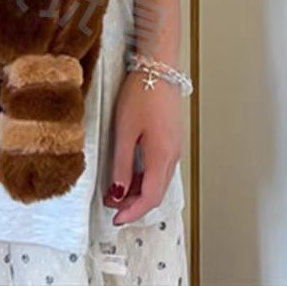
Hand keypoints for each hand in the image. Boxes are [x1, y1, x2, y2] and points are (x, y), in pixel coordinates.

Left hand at [103, 70, 182, 224]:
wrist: (158, 68)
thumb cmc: (142, 93)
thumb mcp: (125, 131)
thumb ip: (122, 164)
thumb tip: (118, 191)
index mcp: (162, 156)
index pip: (149, 197)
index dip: (132, 212)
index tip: (116, 219)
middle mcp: (172, 155)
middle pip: (156, 192)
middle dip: (134, 204)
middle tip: (112, 207)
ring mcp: (174, 147)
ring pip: (158, 180)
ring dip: (139, 190)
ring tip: (116, 191)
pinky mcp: (171, 139)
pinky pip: (159, 167)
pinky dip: (144, 176)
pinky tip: (129, 173)